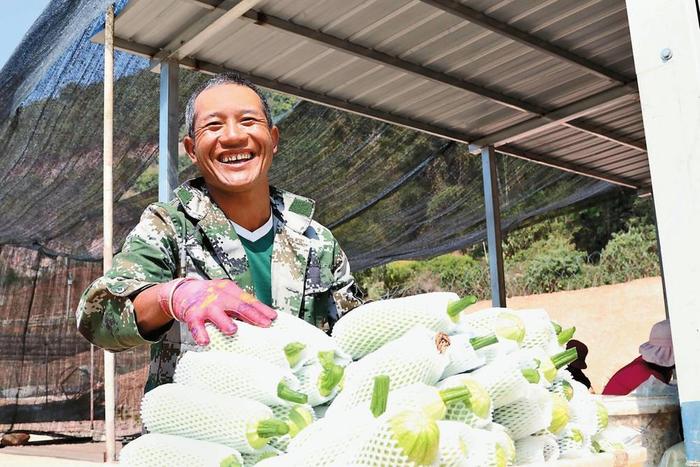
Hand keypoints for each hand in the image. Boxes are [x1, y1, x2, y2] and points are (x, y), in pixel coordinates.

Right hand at [159, 278, 276, 344]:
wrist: (183, 291)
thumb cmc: (210, 296)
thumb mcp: (227, 295)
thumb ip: (240, 306)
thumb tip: (262, 318)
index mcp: (230, 290)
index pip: (249, 300)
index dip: (261, 309)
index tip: (273, 317)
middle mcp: (219, 296)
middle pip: (238, 305)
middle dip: (252, 315)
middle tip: (264, 324)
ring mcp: (206, 306)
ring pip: (217, 314)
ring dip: (225, 322)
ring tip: (233, 330)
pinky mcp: (192, 315)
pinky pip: (196, 326)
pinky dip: (200, 334)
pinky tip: (205, 341)